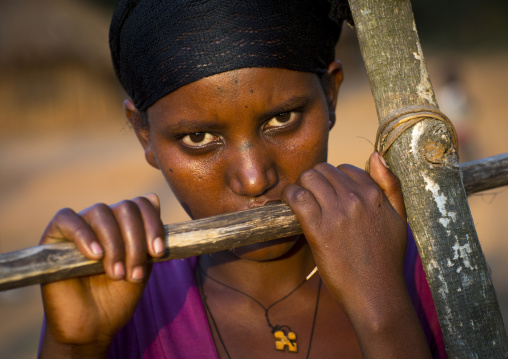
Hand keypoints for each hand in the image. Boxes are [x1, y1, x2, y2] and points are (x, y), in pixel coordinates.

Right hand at [39, 194, 164, 355]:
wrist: (92, 326)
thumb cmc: (118, 296)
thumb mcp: (143, 265)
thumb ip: (149, 236)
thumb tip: (153, 197)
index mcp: (126, 224)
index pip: (142, 204)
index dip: (153, 224)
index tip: (157, 252)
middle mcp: (104, 220)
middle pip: (125, 207)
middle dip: (135, 241)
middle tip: (134, 272)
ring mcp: (80, 226)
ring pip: (101, 212)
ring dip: (115, 244)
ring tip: (116, 273)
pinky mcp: (55, 237)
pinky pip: (67, 218)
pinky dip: (84, 234)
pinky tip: (95, 255)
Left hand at [283, 153, 429, 357]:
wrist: (376, 293)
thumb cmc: (387, 258)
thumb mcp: (399, 217)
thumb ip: (390, 185)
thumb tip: (375, 155)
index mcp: (374, 194)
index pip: (344, 168)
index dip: (333, 180)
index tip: (328, 194)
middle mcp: (355, 198)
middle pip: (322, 170)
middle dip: (315, 180)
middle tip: (312, 197)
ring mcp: (336, 213)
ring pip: (308, 178)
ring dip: (301, 186)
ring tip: (301, 201)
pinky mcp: (318, 229)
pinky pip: (296, 197)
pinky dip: (289, 196)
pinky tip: (290, 205)